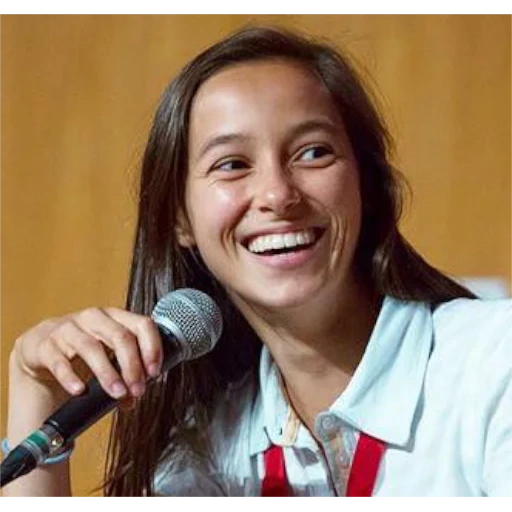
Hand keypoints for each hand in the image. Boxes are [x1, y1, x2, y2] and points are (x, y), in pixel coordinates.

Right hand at [10, 307, 163, 405]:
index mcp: (115, 316)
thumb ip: (125, 372)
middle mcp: (94, 317)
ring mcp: (68, 328)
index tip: (154, 372)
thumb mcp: (108, 354)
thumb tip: (135, 396)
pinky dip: (70, 377)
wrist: (41, 346)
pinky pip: (59, 361)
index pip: (142, 324)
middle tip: (138, 390)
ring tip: (117, 393)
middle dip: (132, 366)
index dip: (152, 347)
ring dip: (107, 373)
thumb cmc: (83, 350)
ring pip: (91, 348)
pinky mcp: (45, 344)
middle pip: (120, 336)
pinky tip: (80, 391)